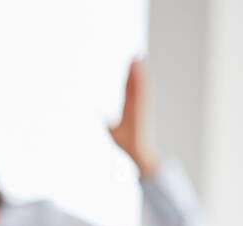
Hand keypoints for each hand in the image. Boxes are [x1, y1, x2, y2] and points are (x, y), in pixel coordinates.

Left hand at [108, 59, 158, 176]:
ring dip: (140, 73)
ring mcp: (141, 108)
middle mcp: (137, 105)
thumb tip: (99, 116)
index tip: (130, 62)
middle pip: (135, 84)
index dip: (129, 75)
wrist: (138, 154)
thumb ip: (106, 121)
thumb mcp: (112, 130)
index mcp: (130, 107)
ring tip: (139, 59)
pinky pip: (143, 96)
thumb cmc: (127, 143)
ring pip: (141, 87)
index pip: (129, 88)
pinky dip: (142, 86)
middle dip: (135, 70)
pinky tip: (142, 75)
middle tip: (136, 55)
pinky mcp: (143, 113)